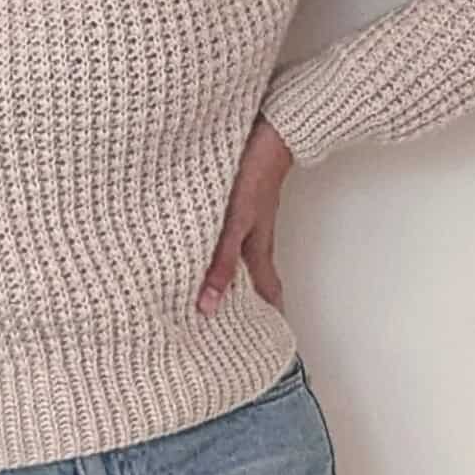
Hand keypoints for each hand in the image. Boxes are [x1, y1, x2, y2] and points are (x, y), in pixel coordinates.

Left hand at [196, 114, 294, 316]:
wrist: (267, 132)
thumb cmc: (254, 175)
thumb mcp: (234, 225)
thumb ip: (220, 262)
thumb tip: (209, 304)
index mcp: (258, 247)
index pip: (268, 292)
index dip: (269, 316)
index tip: (270, 341)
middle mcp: (255, 236)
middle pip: (255, 276)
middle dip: (246, 300)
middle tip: (233, 323)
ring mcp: (248, 217)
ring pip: (241, 254)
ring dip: (229, 272)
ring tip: (212, 290)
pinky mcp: (239, 200)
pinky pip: (230, 233)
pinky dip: (220, 246)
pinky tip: (204, 243)